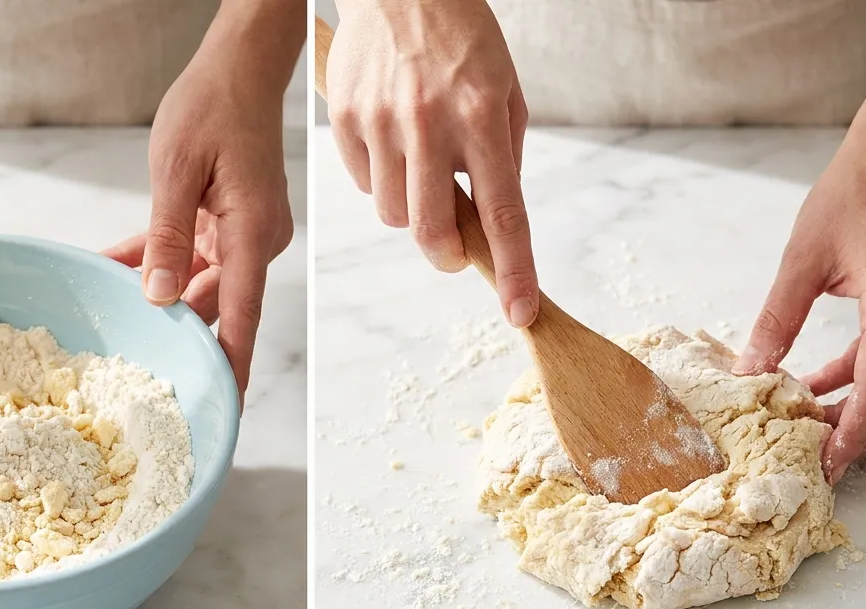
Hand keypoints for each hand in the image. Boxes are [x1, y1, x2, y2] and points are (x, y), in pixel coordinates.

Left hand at [103, 36, 293, 399]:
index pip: (242, 316)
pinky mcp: (229, 221)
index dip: (230, 366)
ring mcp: (244, 233)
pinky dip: (158, 260)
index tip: (222, 407)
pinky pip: (190, 252)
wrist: (239, 69)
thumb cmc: (214, 107)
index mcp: (251, 234)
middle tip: (124, 351)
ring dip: (155, 289)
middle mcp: (255, 242)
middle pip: (213, 303)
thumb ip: (165, 237)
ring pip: (196, 281)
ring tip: (104, 295)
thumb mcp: (175, 171)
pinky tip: (117, 266)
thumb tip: (158, 297)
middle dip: (169, 324)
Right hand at [327, 0, 535, 326]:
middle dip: (447, 255)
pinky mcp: (345, 118)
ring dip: (412, 209)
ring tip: (422, 165)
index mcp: (482, 115)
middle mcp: (429, 121)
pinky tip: (393, 140)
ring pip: (393, 213)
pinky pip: (365, 182)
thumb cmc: (463, 39)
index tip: (520, 311)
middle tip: (455, 251)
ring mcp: (381, 121)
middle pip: (432, 231)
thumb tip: (491, 220)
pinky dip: (382, 179)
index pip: (502, 212)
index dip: (514, 269)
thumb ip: (502, 155)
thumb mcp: (505, 89)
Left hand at [734, 131, 865, 482]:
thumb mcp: (801, 260)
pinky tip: (816, 388)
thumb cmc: (852, 197)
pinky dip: (861, 383)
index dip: (851, 432)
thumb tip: (749, 371)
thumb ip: (777, 319)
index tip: (827, 463)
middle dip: (862, 439)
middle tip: (819, 464)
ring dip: (860, 413)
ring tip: (810, 430)